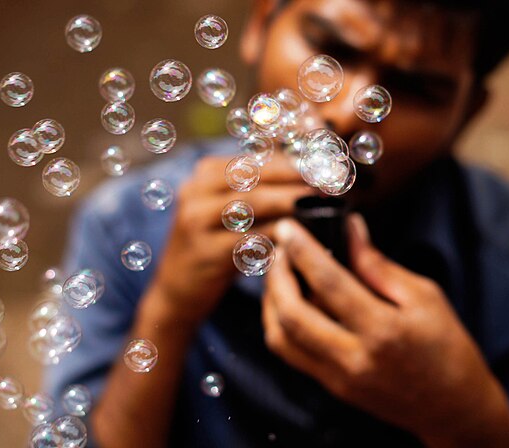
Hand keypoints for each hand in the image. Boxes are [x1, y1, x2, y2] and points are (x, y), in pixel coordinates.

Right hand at [149, 154, 311, 326]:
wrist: (178, 290)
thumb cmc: (217, 245)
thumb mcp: (229, 210)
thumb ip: (260, 189)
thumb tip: (310, 170)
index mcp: (205, 173)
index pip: (256, 158)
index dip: (292, 159)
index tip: (325, 163)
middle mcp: (195, 190)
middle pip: (255, 175)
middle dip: (296, 176)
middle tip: (330, 182)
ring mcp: (196, 220)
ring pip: (254, 203)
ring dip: (291, 202)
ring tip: (321, 205)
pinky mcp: (205, 252)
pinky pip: (250, 238)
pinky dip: (277, 236)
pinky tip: (300, 238)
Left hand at [262, 215, 508, 446]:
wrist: (453, 408)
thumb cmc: (447, 347)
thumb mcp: (424, 296)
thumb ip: (377, 264)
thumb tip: (349, 228)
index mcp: (384, 331)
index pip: (329, 283)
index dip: (302, 250)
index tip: (289, 228)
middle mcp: (355, 358)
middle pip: (291, 314)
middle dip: (277, 276)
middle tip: (281, 251)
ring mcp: (339, 378)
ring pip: (280, 338)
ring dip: (271, 302)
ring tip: (280, 275)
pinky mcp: (332, 388)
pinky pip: (291, 353)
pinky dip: (280, 324)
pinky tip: (289, 302)